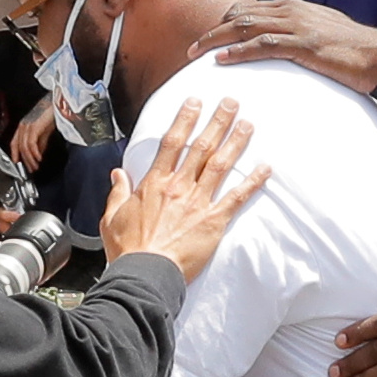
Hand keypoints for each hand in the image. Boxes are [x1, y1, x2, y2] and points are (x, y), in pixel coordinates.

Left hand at [11, 96, 55, 167]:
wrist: (58, 102)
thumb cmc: (52, 112)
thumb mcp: (45, 130)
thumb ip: (41, 142)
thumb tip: (38, 153)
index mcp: (24, 126)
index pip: (15, 143)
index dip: (15, 154)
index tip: (19, 164)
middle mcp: (23, 126)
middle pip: (19, 147)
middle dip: (25, 160)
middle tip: (31, 169)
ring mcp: (28, 126)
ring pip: (24, 147)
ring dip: (30, 159)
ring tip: (36, 166)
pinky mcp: (34, 127)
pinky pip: (31, 144)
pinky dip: (34, 153)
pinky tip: (39, 158)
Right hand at [99, 98, 271, 281]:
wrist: (144, 274)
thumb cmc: (128, 250)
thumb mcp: (111, 218)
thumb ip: (117, 193)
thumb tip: (118, 174)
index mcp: (154, 184)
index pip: (172, 143)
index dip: (185, 119)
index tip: (195, 102)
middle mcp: (178, 187)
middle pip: (201, 147)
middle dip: (217, 122)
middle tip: (231, 103)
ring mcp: (197, 203)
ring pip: (220, 165)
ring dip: (235, 142)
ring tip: (248, 124)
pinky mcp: (213, 221)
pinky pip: (236, 197)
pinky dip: (252, 182)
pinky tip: (265, 169)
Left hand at [192, 0, 376, 95]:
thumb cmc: (352, 51)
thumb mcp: (320, 34)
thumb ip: (297, 34)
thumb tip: (281, 44)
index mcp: (294, 7)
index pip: (250, 9)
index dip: (225, 22)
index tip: (209, 37)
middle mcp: (291, 10)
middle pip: (241, 15)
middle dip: (213, 30)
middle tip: (192, 47)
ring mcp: (297, 26)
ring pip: (246, 26)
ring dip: (217, 39)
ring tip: (196, 52)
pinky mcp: (304, 45)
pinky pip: (263, 45)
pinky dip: (239, 51)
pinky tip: (223, 59)